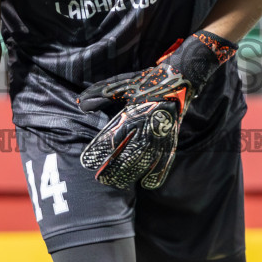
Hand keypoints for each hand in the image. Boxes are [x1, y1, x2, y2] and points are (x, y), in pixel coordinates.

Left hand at [77, 30, 237, 189]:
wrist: (181, 77)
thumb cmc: (148, 82)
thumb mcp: (122, 86)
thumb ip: (100, 96)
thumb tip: (80, 104)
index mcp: (132, 113)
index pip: (111, 137)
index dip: (99, 152)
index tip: (87, 162)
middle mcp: (146, 126)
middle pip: (126, 154)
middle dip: (112, 169)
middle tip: (100, 180)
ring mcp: (160, 134)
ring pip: (143, 161)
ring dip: (130, 174)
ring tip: (117, 184)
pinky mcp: (172, 138)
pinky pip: (165, 160)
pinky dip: (157, 174)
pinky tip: (148, 184)